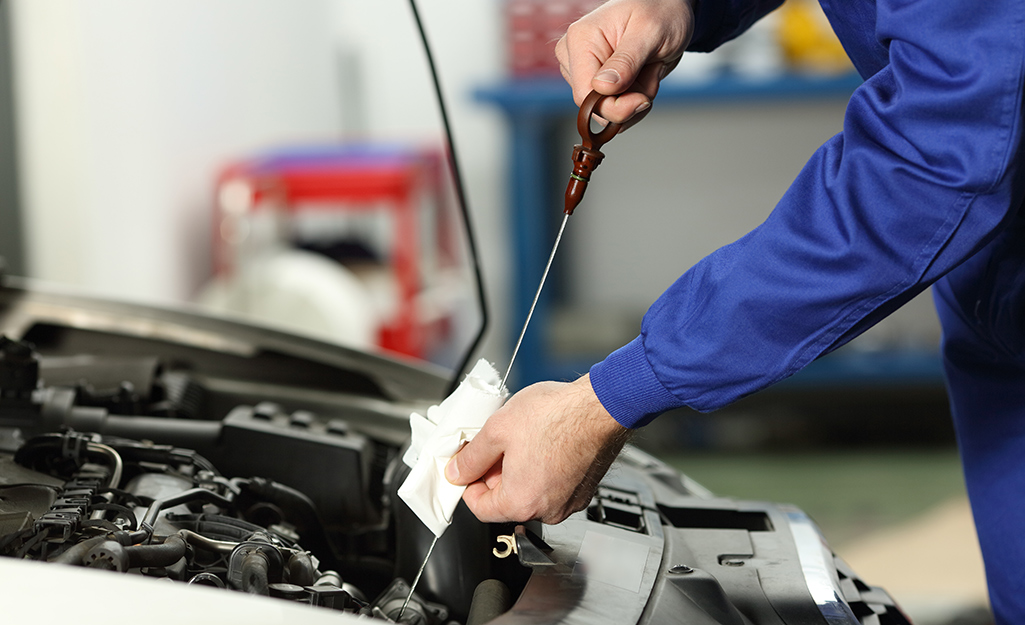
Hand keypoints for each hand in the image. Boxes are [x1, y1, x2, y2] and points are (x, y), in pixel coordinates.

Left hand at [444, 374, 630, 524]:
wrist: (601, 406)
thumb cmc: (558, 416)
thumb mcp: (497, 429)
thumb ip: (471, 456)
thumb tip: (458, 471)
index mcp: (521, 502)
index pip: (480, 508)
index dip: (468, 484)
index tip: (468, 467)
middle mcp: (548, 510)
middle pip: (506, 501)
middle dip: (496, 474)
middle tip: (496, 445)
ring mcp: (569, 501)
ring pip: (530, 492)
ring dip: (520, 470)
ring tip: (522, 439)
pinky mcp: (583, 489)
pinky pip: (552, 485)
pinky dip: (543, 469)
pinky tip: (543, 442)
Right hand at [555, 0, 694, 125]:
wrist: (669, 7)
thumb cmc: (661, 10)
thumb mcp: (650, 32)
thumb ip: (626, 61)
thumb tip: (602, 87)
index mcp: (581, 40)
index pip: (585, 95)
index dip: (615, 107)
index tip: (643, 100)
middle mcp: (575, 56)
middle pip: (595, 106)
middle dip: (630, 99)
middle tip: (651, 72)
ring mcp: (583, 70)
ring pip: (606, 109)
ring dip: (635, 97)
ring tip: (648, 68)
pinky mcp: (595, 80)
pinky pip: (613, 107)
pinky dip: (634, 98)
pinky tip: (643, 75)